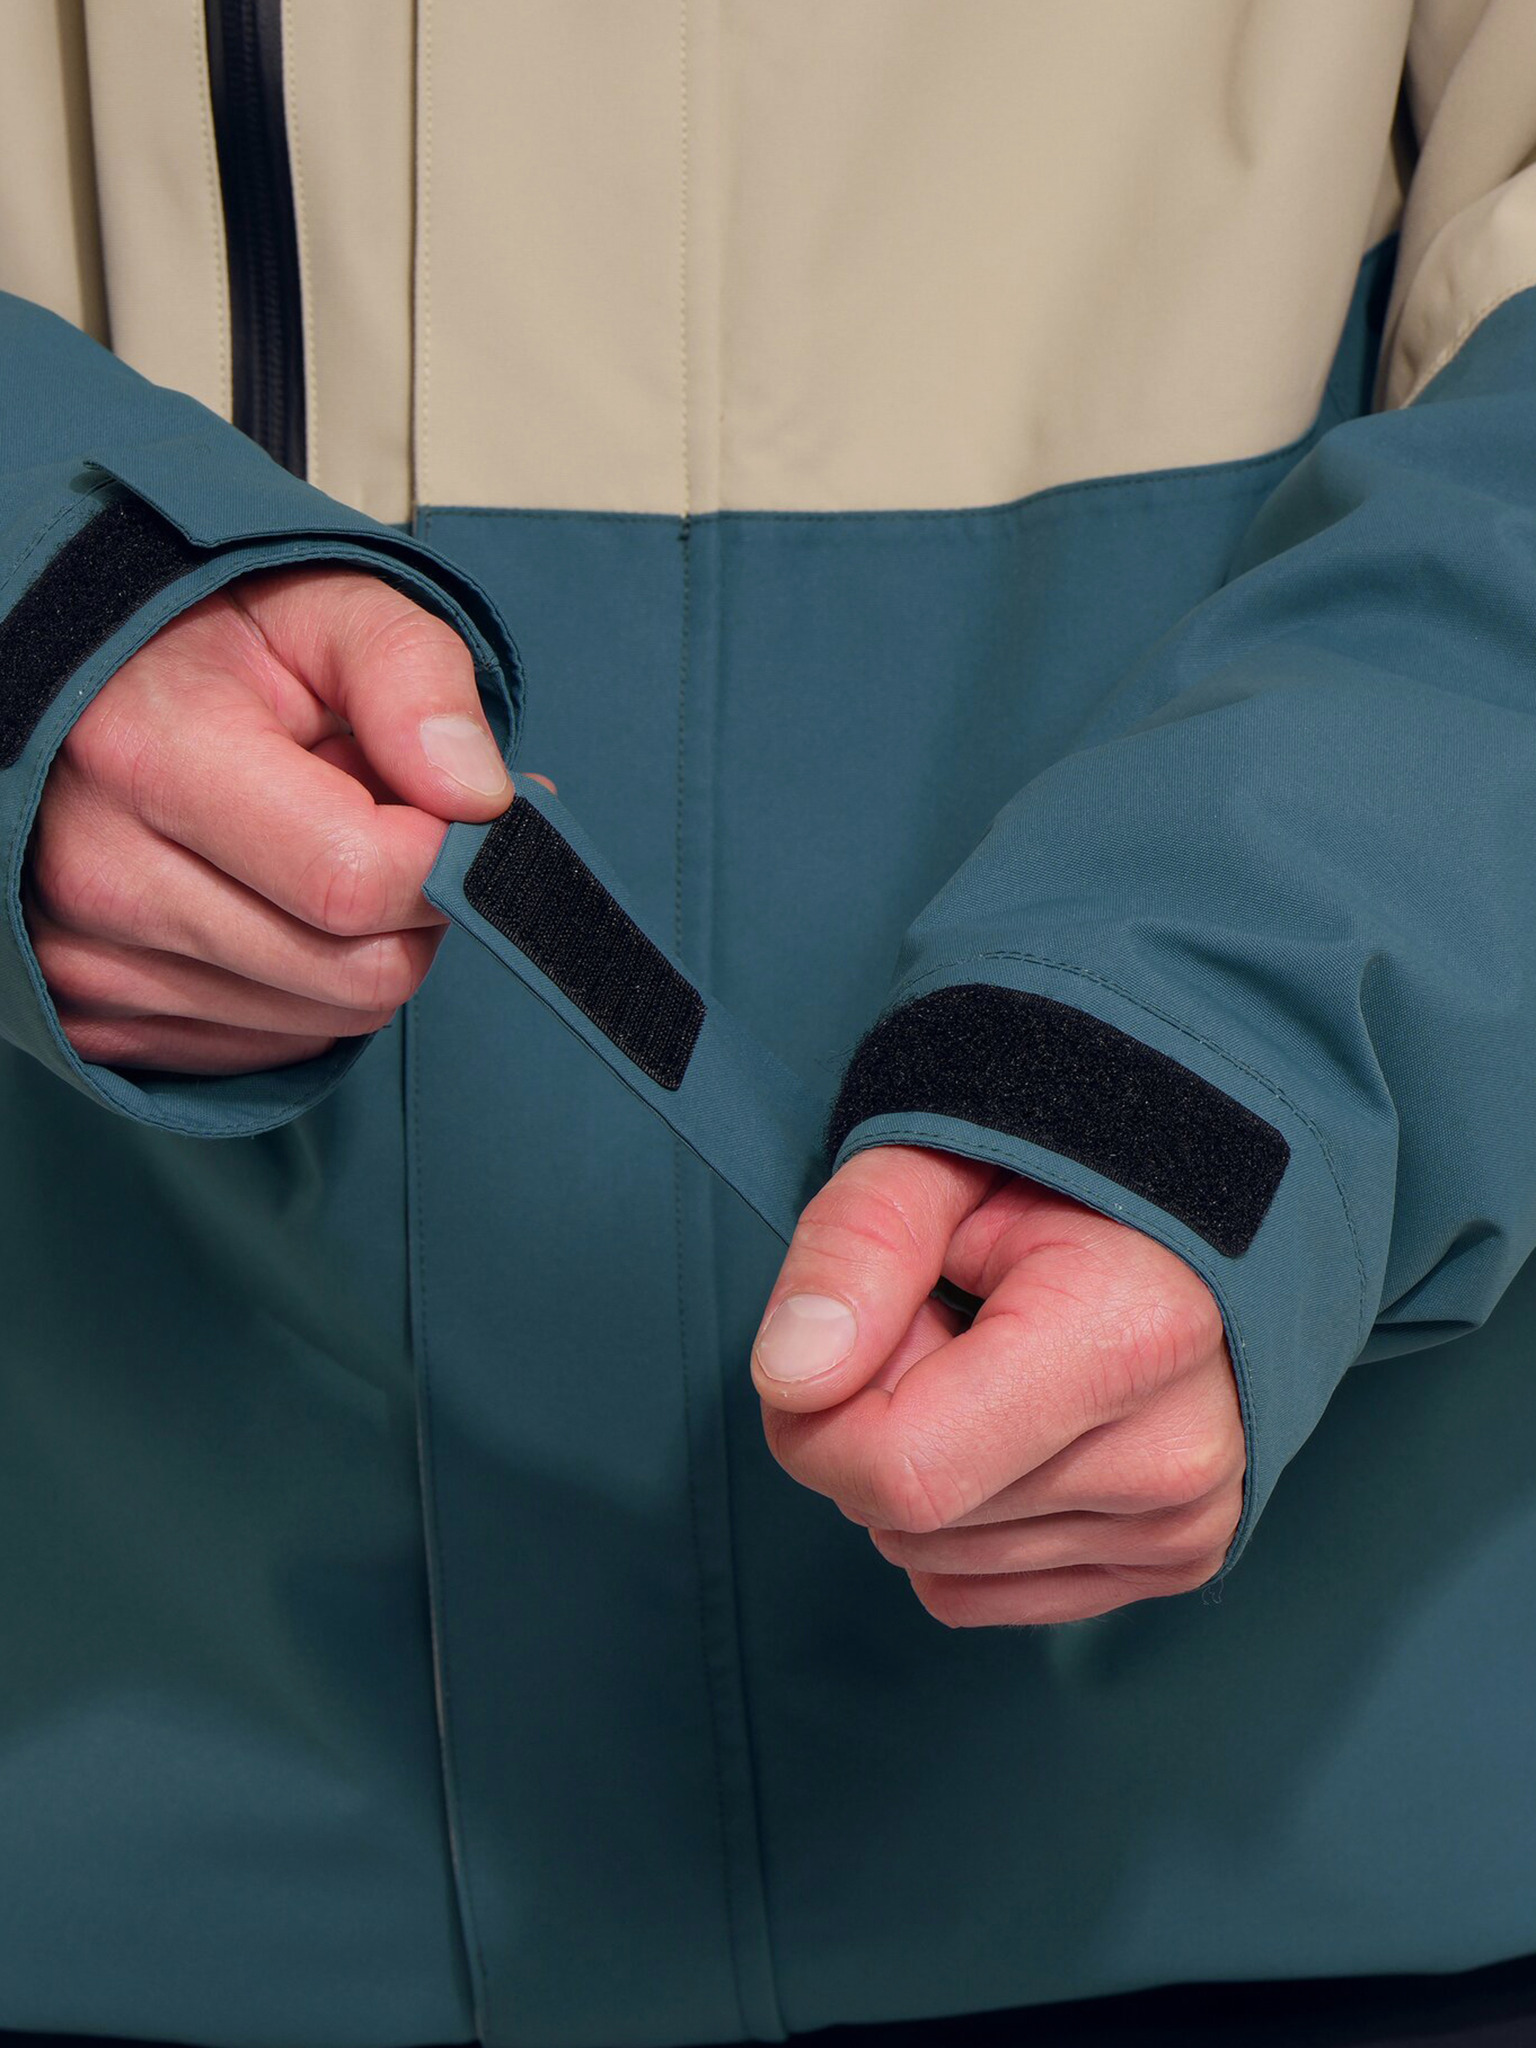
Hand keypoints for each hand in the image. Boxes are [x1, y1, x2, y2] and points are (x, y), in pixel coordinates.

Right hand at [23, 563, 539, 1074]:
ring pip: (332, 1019)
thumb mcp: (322, 606)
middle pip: (363, 974)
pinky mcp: (98, 1024)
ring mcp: (91, 966)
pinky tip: (265, 899)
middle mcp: (103, 878)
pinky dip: (304, 983)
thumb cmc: (210, 648)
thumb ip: (415, 678)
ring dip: (360, 943)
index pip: (359, 881)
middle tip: (370, 818)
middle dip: (411, 903)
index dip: (441, 852)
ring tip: (303, 845)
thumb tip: (481, 798)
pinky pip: (276, 1045)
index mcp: (150, 756)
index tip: (438, 803)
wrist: (78, 694)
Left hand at [753, 1145, 1243, 1625]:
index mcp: (1127, 1335)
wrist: (1187, 1206)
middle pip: (912, 1518)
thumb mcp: (932, 1161)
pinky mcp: (1177, 1560)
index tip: (843, 1336)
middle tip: (942, 1321)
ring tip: (991, 1358)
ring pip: (937, 1559)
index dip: (819, 1413)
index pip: (902, 1472)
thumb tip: (790, 1378)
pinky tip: (1015, 1422)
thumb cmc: (1053, 1172)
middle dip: (878, 1421)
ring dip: (924, 1461)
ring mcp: (1185, 1520)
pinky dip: (963, 1514)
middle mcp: (1175, 1451)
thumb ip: (856, 1250)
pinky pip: (979, 1589)